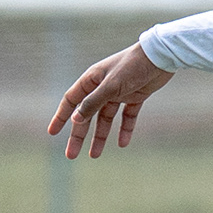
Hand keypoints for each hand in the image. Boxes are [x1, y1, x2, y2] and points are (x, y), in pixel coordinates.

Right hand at [48, 42, 173, 157]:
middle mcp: (102, 87)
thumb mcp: (110, 86)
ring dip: (99, 136)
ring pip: (105, 119)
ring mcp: (119, 92)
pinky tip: (122, 143)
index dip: (60, 117)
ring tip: (94, 155)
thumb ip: (92, 103)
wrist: (161, 57)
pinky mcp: (135, 96)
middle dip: (78, 135)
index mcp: (92, 79)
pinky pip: (127, 116)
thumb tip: (75, 120)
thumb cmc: (132, 66)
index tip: (52, 133)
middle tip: (71, 154)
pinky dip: (125, 129)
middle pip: (86, 115)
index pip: (71, 101)